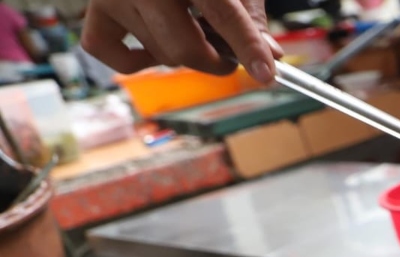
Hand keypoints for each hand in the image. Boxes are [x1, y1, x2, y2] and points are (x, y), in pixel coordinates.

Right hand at [81, 0, 281, 83]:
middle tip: (229, 59)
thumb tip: (271, 54)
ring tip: (193, 30)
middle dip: (215, 62)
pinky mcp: (96, 7)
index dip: (248, 47)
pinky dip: (136, 60)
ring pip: (159, 53)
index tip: (266, 74)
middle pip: (184, 47)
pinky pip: (109, 51)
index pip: (223, 13)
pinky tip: (155, 46)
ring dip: (183, 54)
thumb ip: (249, 13)